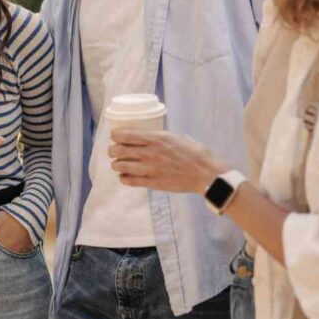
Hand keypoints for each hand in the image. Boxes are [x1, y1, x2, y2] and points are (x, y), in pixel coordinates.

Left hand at [108, 129, 227, 193]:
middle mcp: (149, 153)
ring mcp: (149, 169)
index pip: (125, 135)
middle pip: (118, 151)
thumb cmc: (195, 153)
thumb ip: (159, 137)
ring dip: (116, 164)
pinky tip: (126, 175)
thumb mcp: (176, 136)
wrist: (206, 174)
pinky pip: (129, 180)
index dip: (115, 135)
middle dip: (112, 150)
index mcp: (156, 138)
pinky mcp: (152, 183)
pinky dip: (123, 177)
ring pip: (120, 166)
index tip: (114, 136)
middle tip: (114, 151)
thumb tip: (148, 136)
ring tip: (119, 163)